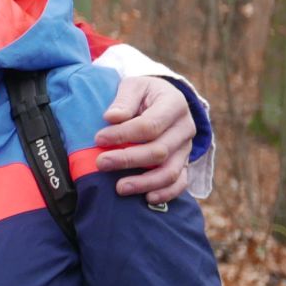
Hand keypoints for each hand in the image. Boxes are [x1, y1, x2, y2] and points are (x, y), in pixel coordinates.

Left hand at [94, 75, 194, 204]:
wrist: (161, 99)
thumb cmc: (143, 93)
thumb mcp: (133, 86)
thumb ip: (124, 100)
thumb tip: (111, 118)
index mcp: (174, 104)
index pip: (150, 125)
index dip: (123, 134)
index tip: (99, 139)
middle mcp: (185, 128)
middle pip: (159, 151)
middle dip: (128, 159)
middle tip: (101, 163)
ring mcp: (186, 148)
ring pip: (170, 171)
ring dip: (144, 182)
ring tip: (119, 188)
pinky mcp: (184, 163)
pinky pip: (180, 183)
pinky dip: (166, 193)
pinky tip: (147, 199)